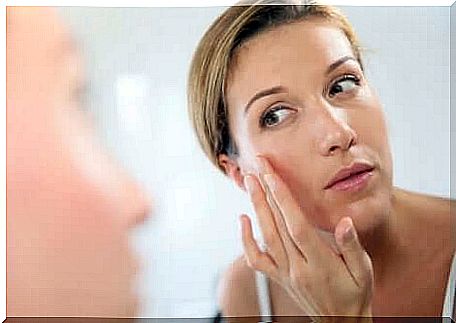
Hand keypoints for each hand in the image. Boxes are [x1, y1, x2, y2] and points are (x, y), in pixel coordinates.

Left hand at [240, 157, 373, 320]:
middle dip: (266, 193)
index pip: (296, 226)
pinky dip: (246, 239)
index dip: (283, 199)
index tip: (272, 176)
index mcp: (320, 264)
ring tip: (250, 182)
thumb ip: (352, 247)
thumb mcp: (364, 272)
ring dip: (256, 207)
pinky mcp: (278, 277)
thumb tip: (345, 222)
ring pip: (265, 237)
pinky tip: (243, 219)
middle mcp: (297, 268)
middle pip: (276, 226)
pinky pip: (256, 259)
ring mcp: (285, 273)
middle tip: (257, 167)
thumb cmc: (355, 295)